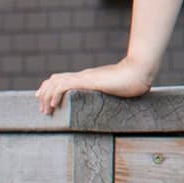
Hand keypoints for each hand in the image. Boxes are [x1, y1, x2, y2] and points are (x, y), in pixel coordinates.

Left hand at [35, 58, 156, 115]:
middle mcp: (83, 75)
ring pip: (56, 83)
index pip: (61, 78)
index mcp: (88, 77)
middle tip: (43, 110)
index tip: (43, 100)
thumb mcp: (119, 88)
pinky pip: (65, 85)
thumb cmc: (134, 81)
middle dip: (44, 94)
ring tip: (46, 111)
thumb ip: (113, 92)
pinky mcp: (87, 81)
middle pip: (54, 80)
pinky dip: (55, 94)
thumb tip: (119, 98)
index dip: (49, 88)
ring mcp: (85, 77)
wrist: (140, 72)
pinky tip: (55, 104)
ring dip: (47, 97)